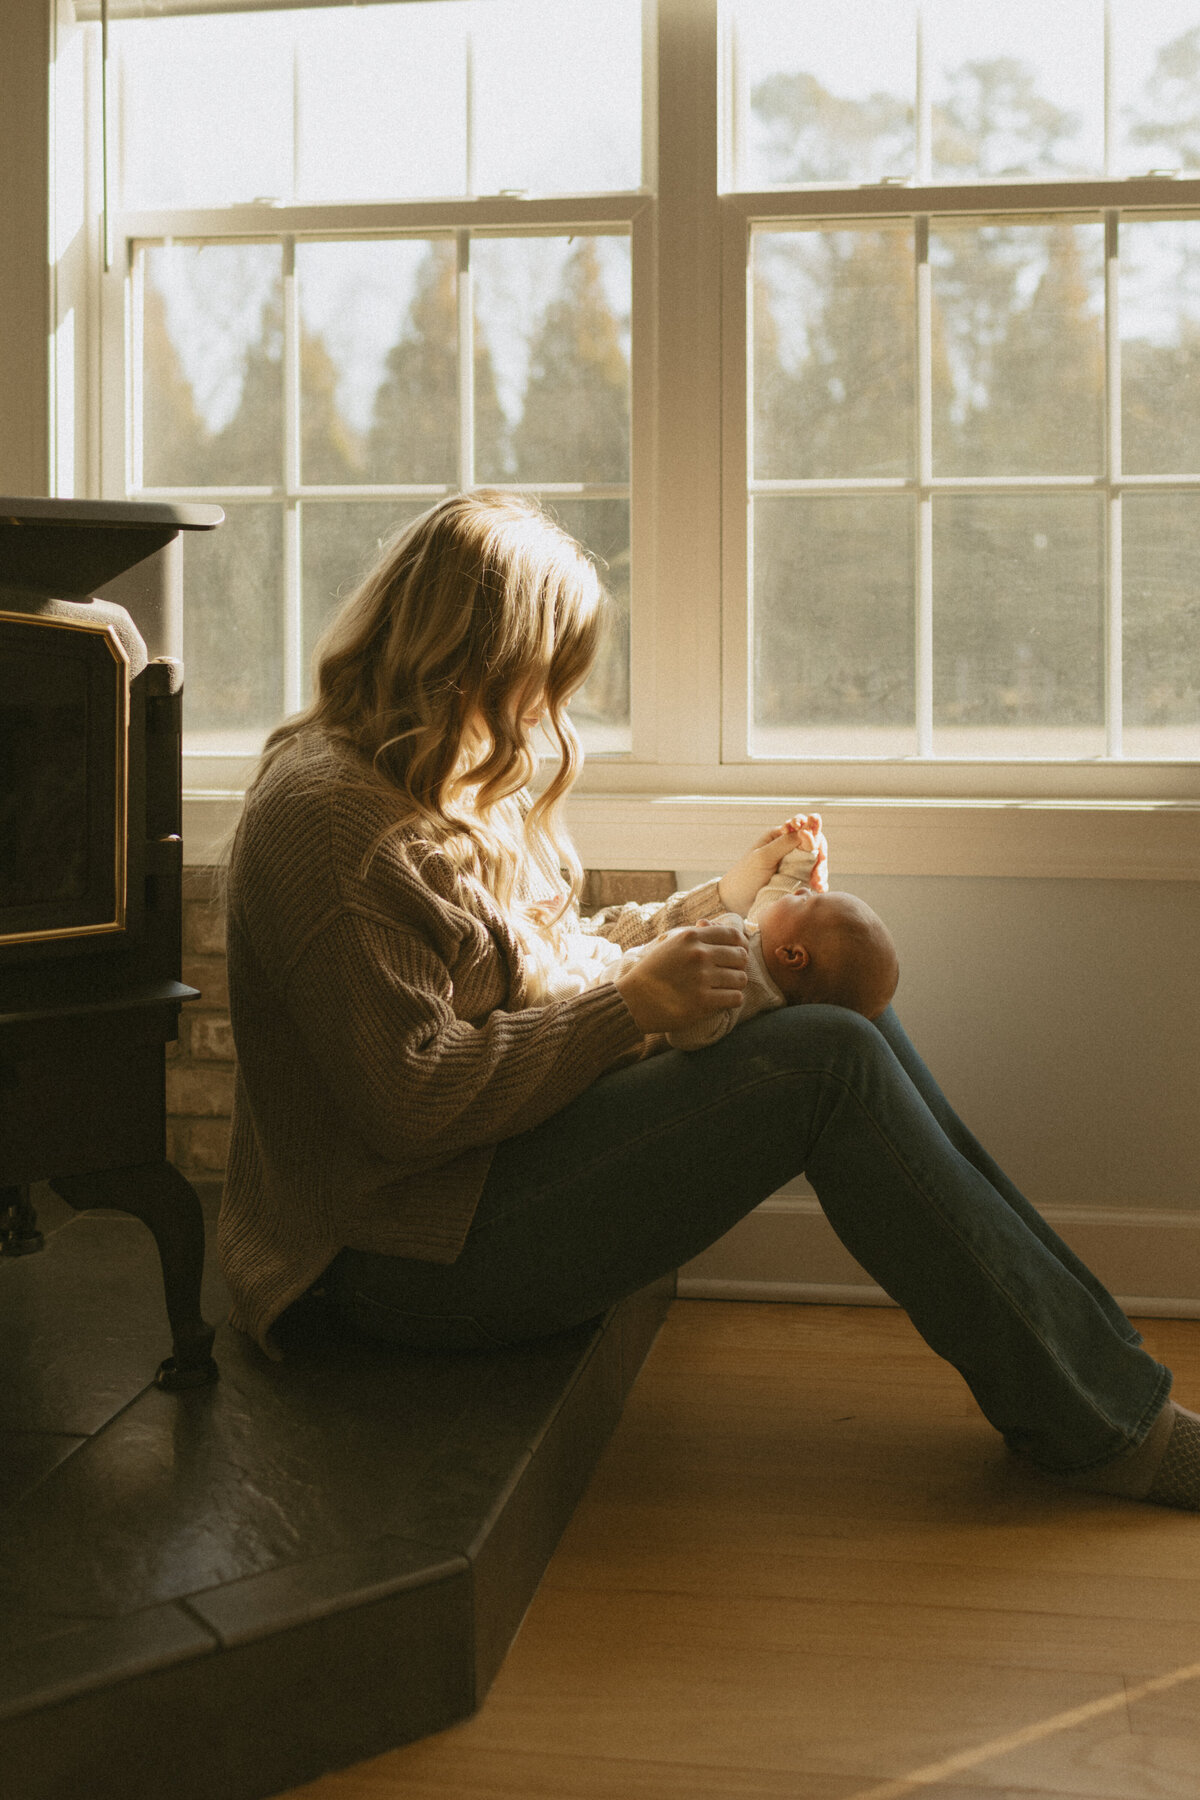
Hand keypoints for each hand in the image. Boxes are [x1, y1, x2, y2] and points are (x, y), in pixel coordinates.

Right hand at [613, 921, 748, 1033]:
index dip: (739, 945)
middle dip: (737, 965)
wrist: (632, 1000)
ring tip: (723, 988)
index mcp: (691, 937)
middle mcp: (699, 954)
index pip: (733, 935)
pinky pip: (735, 998)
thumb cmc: (652, 971)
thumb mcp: (668, 943)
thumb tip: (710, 923)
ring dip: (734, 984)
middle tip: (727, 974)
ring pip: (740, 978)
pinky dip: (731, 1000)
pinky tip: (721, 1000)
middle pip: (740, 956)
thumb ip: (692, 933)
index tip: (734, 955)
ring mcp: (702, 978)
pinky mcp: (703, 1002)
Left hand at [717, 813, 825, 915]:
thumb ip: (785, 843)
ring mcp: (795, 864)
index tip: (813, 843)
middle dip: (820, 856)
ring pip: (817, 862)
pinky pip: (814, 877)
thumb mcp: (763, 857)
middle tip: (817, 872)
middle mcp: (789, 848)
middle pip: (816, 845)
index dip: (814, 832)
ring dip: (821, 871)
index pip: (804, 827)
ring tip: (817, 884)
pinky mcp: (797, 879)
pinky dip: (820, 882)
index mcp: (779, 836)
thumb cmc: (746, 875)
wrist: (736, 901)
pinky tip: (819, 889)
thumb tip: (807, 830)